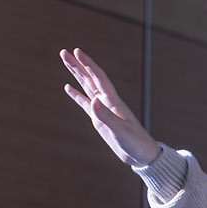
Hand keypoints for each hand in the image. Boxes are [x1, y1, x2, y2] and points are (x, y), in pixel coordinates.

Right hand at [60, 48, 160, 165]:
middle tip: (64, 52)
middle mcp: (108, 102)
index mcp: (114, 102)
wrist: (142, 155)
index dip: (88, 64)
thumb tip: (93, 100)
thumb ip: (106, 116)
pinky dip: (76, 94)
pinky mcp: (99, 119)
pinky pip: (85, 103)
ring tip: (65, 61)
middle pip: (90, 78)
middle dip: (78, 65)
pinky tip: (68, 87)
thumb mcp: (120, 131)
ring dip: (76, 74)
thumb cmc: (135, 143)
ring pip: (87, 87)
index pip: (99, 78)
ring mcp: (103, 109)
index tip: (76, 52)